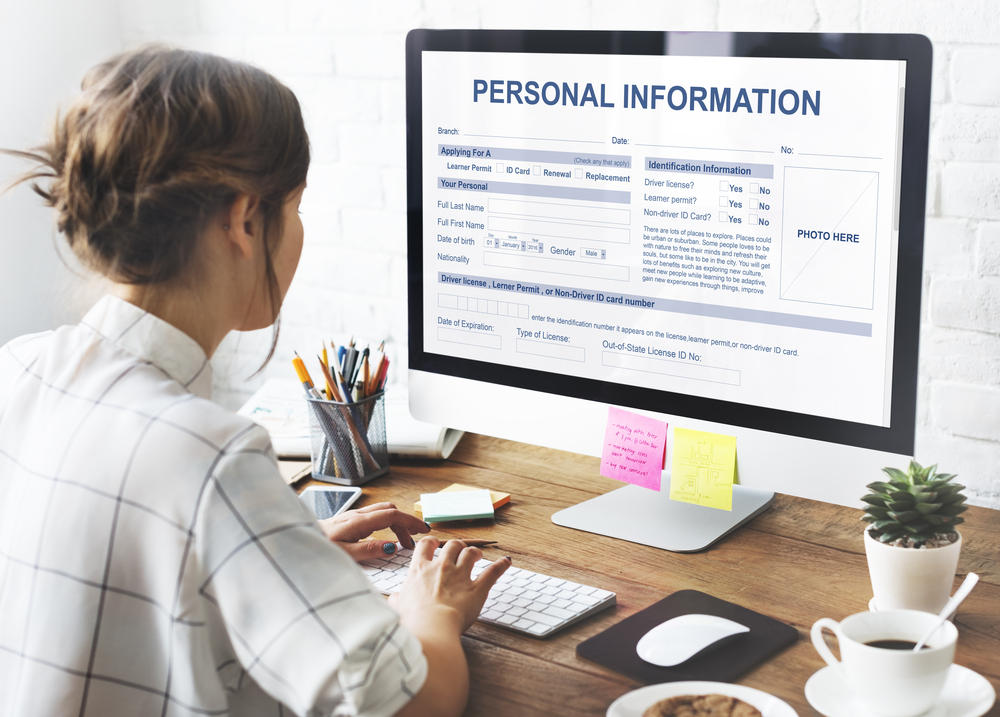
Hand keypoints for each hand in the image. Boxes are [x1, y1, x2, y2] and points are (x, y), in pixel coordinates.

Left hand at [318, 502, 428, 560]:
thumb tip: (392, 547)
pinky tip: (385, 538)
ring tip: (403, 542)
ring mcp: (353, 516)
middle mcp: (358, 515)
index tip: (423, 530)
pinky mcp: (349, 520)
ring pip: (383, 512)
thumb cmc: (319, 548)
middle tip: (414, 540)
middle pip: (390, 511)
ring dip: (397, 523)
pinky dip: (387, 524)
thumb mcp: (345, 554)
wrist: (300, 541)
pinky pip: (374, 516)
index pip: (392, 515)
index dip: (410, 521)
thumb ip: (369, 550)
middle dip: (406, 523)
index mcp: (359, 522)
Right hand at [389, 537, 510, 633]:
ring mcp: (460, 576)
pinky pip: (492, 572)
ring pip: (470, 553)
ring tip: (478, 555)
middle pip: (452, 545)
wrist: (430, 627)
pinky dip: (501, 566)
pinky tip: (506, 562)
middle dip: (457, 546)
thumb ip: (397, 600)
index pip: (426, 545)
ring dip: (475, 552)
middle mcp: (441, 567)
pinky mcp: (477, 589)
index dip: (432, 542)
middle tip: (459, 551)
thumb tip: (393, 599)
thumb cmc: (412, 620)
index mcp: (420, 570)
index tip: (435, 544)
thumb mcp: (397, 607)